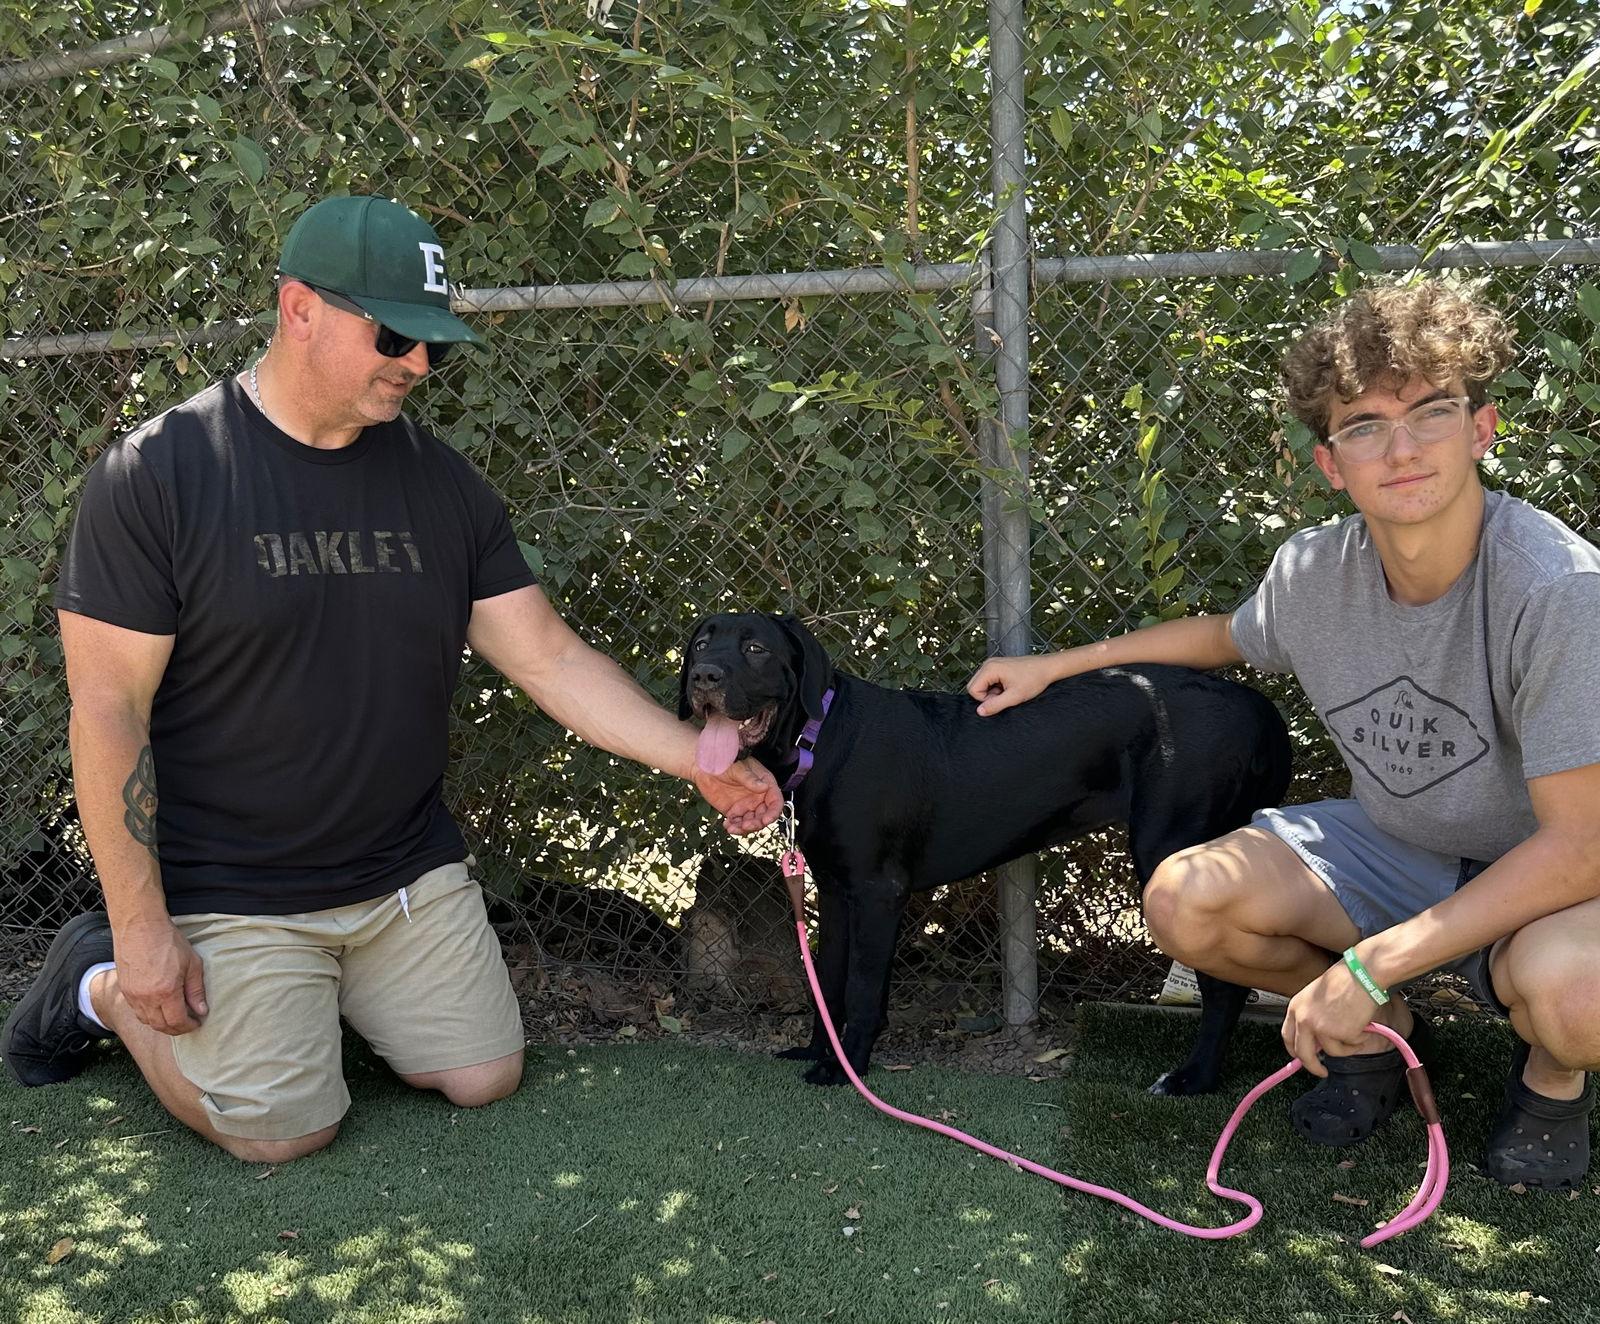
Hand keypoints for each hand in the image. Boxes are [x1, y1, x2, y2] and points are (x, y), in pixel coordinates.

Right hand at [113, 916, 207, 1035]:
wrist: (139, 926)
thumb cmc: (168, 941)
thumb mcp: (192, 963)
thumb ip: (196, 990)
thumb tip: (201, 1010)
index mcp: (166, 992)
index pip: (177, 1021)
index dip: (189, 1026)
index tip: (197, 1022)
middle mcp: (146, 998)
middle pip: (161, 1026)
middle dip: (176, 1028)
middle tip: (188, 1023)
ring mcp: (132, 995)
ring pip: (147, 1021)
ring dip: (162, 1024)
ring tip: (175, 1016)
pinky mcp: (124, 990)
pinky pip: (136, 1011)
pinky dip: (149, 1015)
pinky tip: (159, 1007)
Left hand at [692, 757, 783, 833]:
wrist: (705, 767)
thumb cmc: (725, 762)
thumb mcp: (738, 768)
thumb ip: (750, 779)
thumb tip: (764, 787)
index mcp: (765, 784)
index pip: (775, 801)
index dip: (773, 812)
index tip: (766, 820)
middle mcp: (758, 797)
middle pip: (764, 815)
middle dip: (757, 824)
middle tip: (745, 825)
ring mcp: (746, 805)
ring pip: (752, 823)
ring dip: (744, 828)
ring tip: (732, 828)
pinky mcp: (735, 811)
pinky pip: (738, 824)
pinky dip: (734, 828)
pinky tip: (727, 825)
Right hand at [965, 654, 1059, 715]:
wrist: (1047, 668)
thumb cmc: (1034, 679)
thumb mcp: (1014, 697)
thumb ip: (995, 705)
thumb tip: (979, 711)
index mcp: (990, 668)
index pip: (973, 689)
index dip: (985, 699)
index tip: (1001, 698)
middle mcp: (988, 664)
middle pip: (974, 686)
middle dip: (987, 695)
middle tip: (1004, 695)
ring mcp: (993, 664)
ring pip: (981, 684)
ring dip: (992, 692)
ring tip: (1008, 690)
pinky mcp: (998, 666)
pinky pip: (989, 680)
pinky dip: (996, 687)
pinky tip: (1009, 686)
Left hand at [1281, 961, 1383, 1076]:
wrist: (1362, 975)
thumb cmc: (1345, 981)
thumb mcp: (1317, 998)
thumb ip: (1312, 1018)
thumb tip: (1316, 1043)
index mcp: (1295, 1007)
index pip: (1287, 1037)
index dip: (1295, 1052)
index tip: (1301, 1060)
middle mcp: (1303, 1019)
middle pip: (1304, 1054)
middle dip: (1313, 1067)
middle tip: (1323, 1072)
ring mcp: (1319, 1027)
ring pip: (1332, 1052)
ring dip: (1346, 1046)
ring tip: (1356, 1027)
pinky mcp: (1338, 1033)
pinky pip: (1350, 1047)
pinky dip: (1359, 1040)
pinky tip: (1363, 1024)